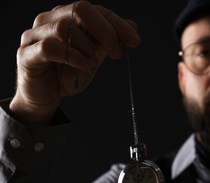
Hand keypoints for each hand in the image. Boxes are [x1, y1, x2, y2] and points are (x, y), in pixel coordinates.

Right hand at [9, 1, 140, 123]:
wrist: (45, 97)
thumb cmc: (67, 73)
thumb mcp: (94, 56)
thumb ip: (108, 41)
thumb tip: (132, 26)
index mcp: (67, 17)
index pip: (96, 10)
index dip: (117, 24)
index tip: (135, 40)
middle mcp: (49, 20)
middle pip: (80, 9)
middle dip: (105, 31)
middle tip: (117, 52)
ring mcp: (35, 35)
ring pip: (64, 27)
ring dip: (87, 47)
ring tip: (93, 63)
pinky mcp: (27, 53)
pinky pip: (50, 47)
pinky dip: (73, 56)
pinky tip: (84, 65)